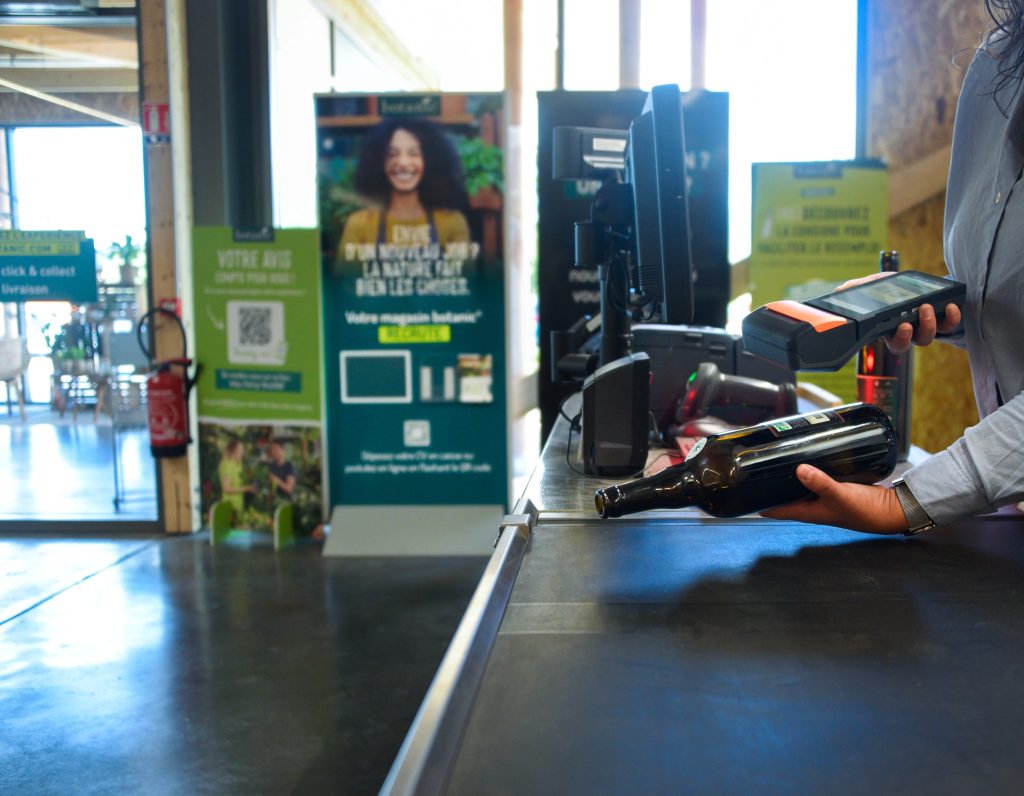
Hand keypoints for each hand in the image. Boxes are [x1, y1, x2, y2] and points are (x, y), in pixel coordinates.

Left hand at [760, 464, 908, 533]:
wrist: (891, 510)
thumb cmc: (865, 510)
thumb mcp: (840, 495)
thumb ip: (820, 483)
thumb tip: (799, 469)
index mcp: (806, 512)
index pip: (773, 508)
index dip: (756, 501)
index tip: (742, 488)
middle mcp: (810, 506)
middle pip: (782, 494)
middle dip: (769, 482)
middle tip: (756, 464)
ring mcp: (821, 497)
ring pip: (797, 485)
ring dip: (787, 475)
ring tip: (775, 456)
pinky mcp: (833, 487)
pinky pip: (813, 478)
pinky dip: (807, 469)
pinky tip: (805, 456)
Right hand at [836, 273, 961, 353]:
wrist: (915, 282)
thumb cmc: (890, 287)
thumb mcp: (871, 285)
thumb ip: (855, 288)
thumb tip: (841, 290)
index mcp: (888, 328)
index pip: (892, 342)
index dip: (897, 339)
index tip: (899, 326)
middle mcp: (906, 332)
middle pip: (907, 345)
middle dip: (908, 335)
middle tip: (908, 322)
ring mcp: (924, 327)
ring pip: (926, 338)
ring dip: (928, 324)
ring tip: (926, 306)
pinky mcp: (943, 319)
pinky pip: (949, 326)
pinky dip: (952, 317)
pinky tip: (951, 305)